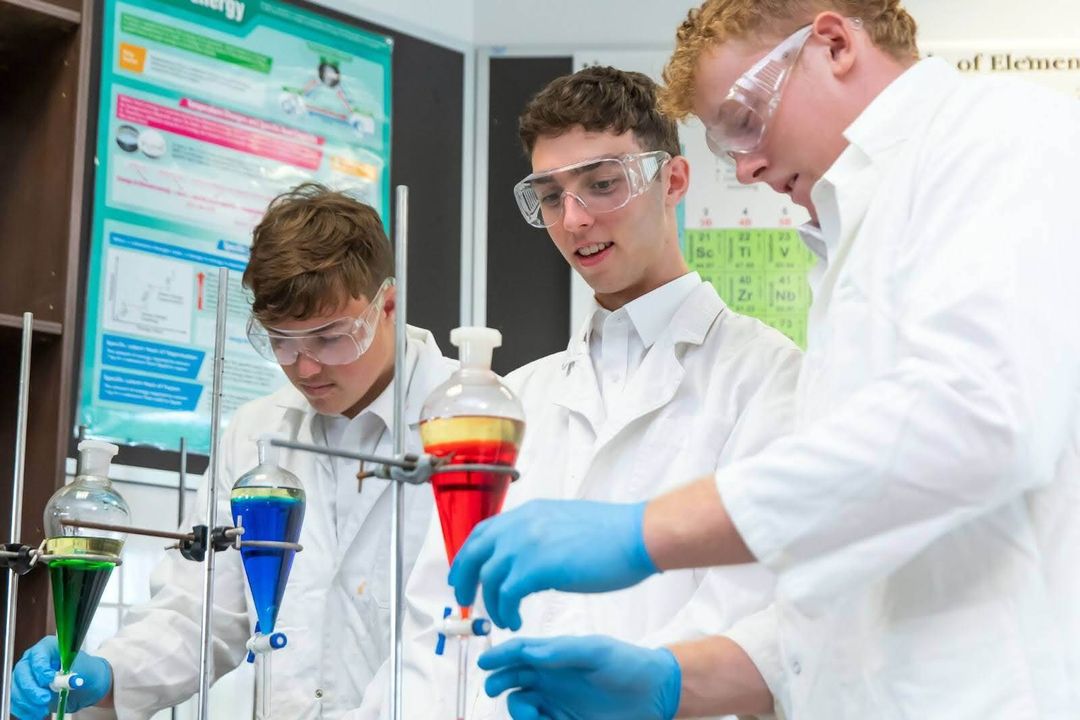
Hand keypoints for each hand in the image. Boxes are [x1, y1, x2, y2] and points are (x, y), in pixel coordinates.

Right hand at [11, 636, 111, 718]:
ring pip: (17, 689)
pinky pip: (17, 701)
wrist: (84, 685)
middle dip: (32, 689)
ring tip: (43, 710)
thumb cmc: (85, 672)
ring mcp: (25, 676)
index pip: (38, 655)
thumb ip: (74, 674)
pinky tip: (36, 714)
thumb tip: (69, 681)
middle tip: (44, 699)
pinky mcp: (23, 691)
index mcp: (48, 648)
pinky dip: (25, 710)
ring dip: (28, 702)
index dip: (41, 667)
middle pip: (22, 673)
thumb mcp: (85, 670)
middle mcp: (32, 660)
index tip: (49, 679)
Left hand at [448, 500, 656, 629]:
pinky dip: (506, 612)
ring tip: (504, 620)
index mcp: (528, 513)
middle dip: (464, 580)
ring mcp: (526, 544)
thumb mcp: (563, 525)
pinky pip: (506, 595)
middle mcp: (520, 525)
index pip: (482, 532)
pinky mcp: (536, 567)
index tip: (464, 575)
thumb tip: (528, 558)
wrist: (636, 536)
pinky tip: (516, 621)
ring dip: (492, 604)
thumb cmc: (611, 536)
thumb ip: (539, 536)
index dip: (467, 556)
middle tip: (466, 602)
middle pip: (474, 554)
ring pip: (489, 579)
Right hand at [480, 635, 680, 719]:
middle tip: (496, 689)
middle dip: (500, 684)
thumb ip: (562, 650)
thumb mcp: (597, 652)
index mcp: (555, 655)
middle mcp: (551, 678)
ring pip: (522, 707)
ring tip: (533, 715)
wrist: (657, 695)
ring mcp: (557, 703)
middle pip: (513, 681)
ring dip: (519, 711)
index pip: (520, 652)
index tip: (485, 663)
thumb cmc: (628, 664)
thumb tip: (529, 651)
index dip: (500, 656)